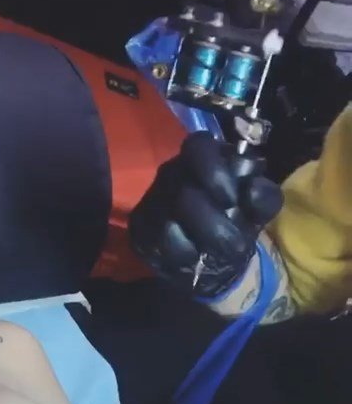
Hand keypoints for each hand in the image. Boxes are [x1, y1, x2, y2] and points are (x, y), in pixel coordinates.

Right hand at [130, 133, 282, 298]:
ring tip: (218, 253)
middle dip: (214, 224)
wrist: (210, 257)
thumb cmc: (234, 223)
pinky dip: (184, 254)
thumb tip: (252, 190)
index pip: (199, 145)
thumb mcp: (258, 211)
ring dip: (202, 243)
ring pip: (170, 223)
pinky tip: (194, 258)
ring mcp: (151, 202)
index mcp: (202, 159)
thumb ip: (264, 197)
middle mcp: (171, 174)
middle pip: (184, 194)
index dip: (215, 172)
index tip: (232, 200)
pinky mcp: (139, 228)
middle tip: (233, 242)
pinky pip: (160, 243)